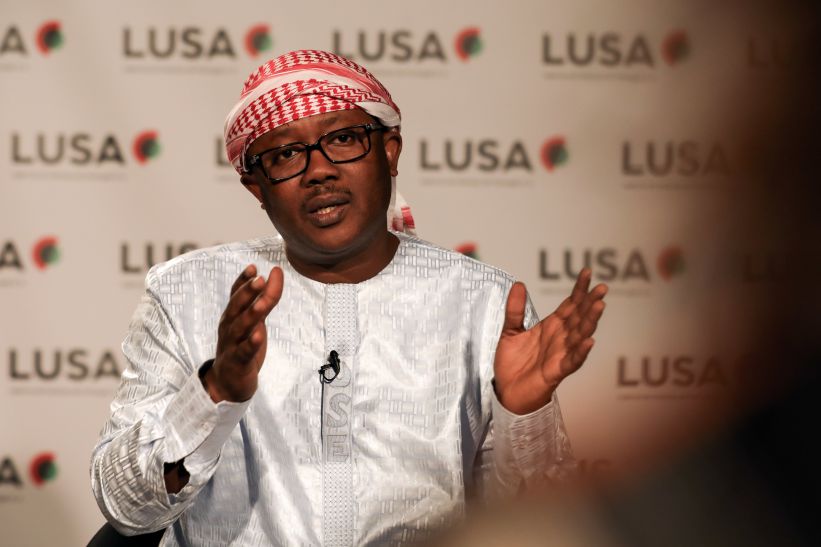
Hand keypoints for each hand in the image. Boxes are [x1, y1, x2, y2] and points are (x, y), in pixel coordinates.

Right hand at [204, 264, 283, 401]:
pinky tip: (258, 336)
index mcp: (232, 315)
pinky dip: (251, 343)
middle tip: (259, 279)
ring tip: (261, 304)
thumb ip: (264, 299)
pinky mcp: (238, 362)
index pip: (235, 294)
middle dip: (247, 292)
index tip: (253, 267)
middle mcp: (229, 326)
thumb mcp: (254, 321)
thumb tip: (275, 274)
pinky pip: (244, 351)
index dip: (243, 280)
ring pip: (240, 327)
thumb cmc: (242, 346)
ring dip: (250, 314)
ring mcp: (231, 344)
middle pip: (236, 307)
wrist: (228, 382)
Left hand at [493, 268, 606, 414]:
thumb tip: (518, 284)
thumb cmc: (512, 363)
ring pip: (579, 335)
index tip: (587, 273)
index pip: (570, 305)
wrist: (507, 391)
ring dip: (590, 322)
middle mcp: (560, 338)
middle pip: (579, 317)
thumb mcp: (510, 331)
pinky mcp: (556, 371)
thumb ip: (514, 310)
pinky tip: (589, 340)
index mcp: (551, 327)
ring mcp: (561, 354)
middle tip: (602, 287)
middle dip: (590, 302)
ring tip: (599, 306)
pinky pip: (572, 361)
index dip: (579, 290)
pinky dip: (581, 351)